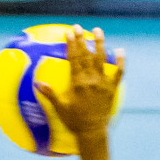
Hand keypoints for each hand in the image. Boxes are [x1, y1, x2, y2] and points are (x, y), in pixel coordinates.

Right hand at [34, 25, 122, 142]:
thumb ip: (50, 94)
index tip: (69, 33)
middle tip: (78, 27)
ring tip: (98, 30)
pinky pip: (118, 73)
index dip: (71, 44)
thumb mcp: (60, 108)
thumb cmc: (74, 121)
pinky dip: (121, 62)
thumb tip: (38, 83)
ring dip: (100, 43)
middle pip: (86, 55)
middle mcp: (91, 79)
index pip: (74, 58)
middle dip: (81, 39)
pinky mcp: (111, 88)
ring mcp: (103, 83)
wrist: (92, 132)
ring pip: (102, 59)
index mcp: (78, 82)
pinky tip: (121, 51)